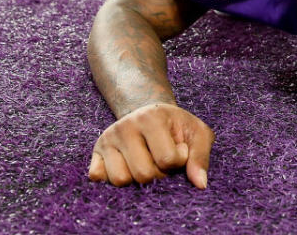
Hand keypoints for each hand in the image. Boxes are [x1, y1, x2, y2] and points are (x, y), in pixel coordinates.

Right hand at [88, 103, 214, 187]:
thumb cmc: (177, 126)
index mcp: (152, 118)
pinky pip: (99, 178)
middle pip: (143, 175)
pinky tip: (128, 166)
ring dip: (137, 179)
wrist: (150, 112)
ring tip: (146, 162)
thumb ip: (200, 157)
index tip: (179, 149)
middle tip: (161, 159)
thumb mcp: (197, 133)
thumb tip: (200, 184)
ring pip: (120, 180)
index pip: (167, 159)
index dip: (179, 162)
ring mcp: (108, 138)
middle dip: (159, 174)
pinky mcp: (96, 151)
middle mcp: (125, 126)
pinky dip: (114, 179)